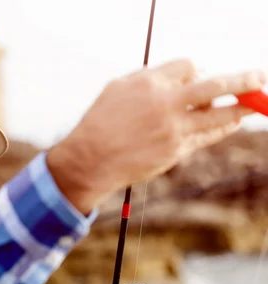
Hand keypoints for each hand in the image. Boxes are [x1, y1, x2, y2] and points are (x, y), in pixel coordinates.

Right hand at [47, 59, 266, 213]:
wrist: (89, 160)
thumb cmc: (100, 123)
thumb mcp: (116, 89)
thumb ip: (148, 79)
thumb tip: (178, 76)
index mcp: (148, 82)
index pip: (189, 67)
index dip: (198, 71)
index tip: (199, 77)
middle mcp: (164, 103)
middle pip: (214, 86)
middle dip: (241, 81)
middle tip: (258, 77)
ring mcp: (172, 129)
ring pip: (218, 115)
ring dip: (241, 108)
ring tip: (257, 102)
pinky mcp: (175, 150)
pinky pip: (207, 136)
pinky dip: (222, 128)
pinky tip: (232, 123)